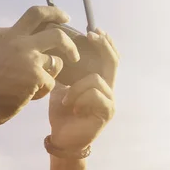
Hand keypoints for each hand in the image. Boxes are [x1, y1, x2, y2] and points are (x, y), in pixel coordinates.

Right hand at [0, 6, 79, 124]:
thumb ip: (5, 36)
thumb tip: (15, 27)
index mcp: (10, 35)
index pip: (36, 14)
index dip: (54, 13)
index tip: (66, 18)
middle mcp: (20, 42)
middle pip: (57, 35)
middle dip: (70, 45)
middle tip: (75, 56)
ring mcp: (29, 59)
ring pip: (56, 62)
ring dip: (51, 75)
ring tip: (35, 84)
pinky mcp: (36, 76)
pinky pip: (51, 82)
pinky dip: (43, 90)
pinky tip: (30, 95)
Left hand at [48, 28, 118, 150]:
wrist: (62, 139)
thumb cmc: (62, 114)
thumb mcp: (61, 86)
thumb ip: (66, 71)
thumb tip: (57, 49)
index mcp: (100, 82)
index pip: (109, 57)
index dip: (105, 43)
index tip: (93, 30)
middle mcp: (108, 90)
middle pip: (113, 61)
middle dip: (103, 46)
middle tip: (91, 36)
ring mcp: (110, 102)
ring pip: (96, 79)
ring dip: (77, 87)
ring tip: (67, 100)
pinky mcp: (106, 113)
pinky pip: (95, 94)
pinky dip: (80, 98)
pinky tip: (73, 108)